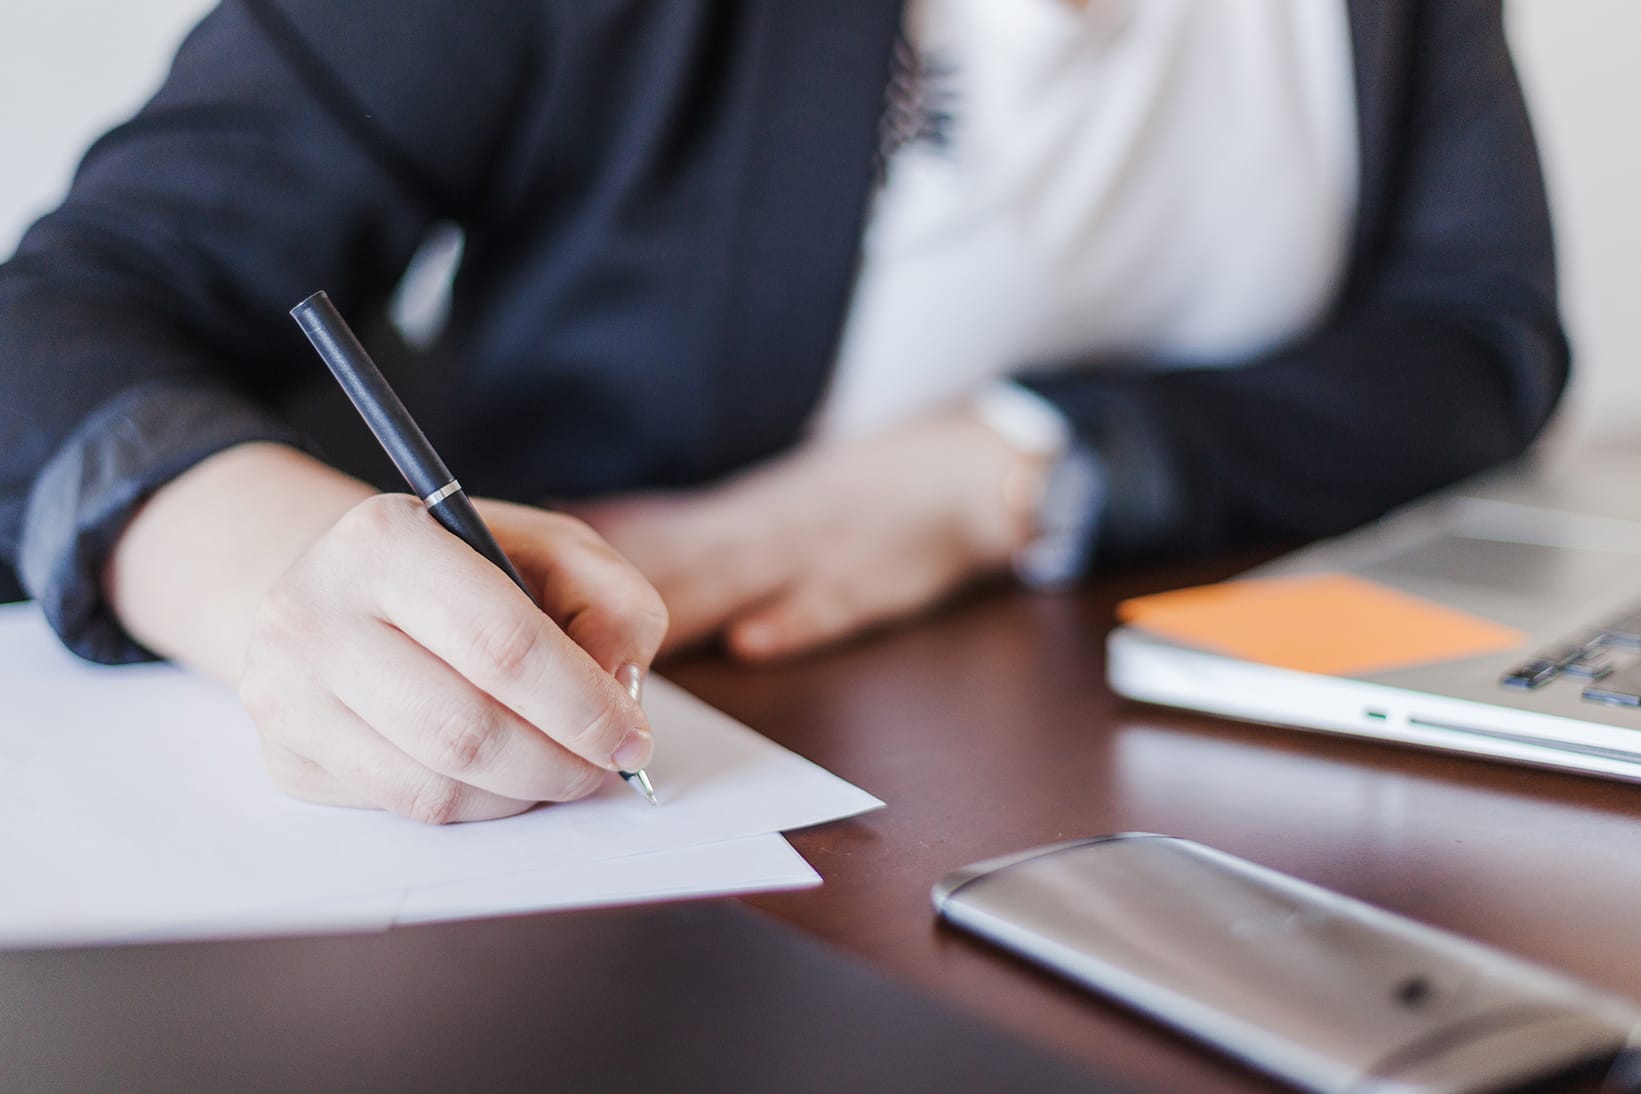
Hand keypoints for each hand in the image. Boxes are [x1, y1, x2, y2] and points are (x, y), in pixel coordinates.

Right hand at [239, 495, 667, 822]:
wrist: (347, 592)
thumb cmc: (467, 571)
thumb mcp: (554, 551)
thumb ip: (612, 606)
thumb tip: (619, 690)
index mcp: (384, 538)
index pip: (501, 643)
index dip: (582, 705)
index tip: (632, 736)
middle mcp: (313, 611)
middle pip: (464, 728)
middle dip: (559, 763)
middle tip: (605, 767)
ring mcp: (287, 689)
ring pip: (433, 785)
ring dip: (521, 794)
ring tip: (559, 768)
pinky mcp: (286, 754)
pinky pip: (401, 808)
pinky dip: (474, 806)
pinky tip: (500, 774)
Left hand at [569, 407, 1045, 660]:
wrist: (955, 469)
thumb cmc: (842, 502)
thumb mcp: (747, 511)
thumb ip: (669, 534)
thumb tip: (569, 533)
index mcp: (721, 525)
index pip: (631, 550)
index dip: (570, 581)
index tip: (513, 605)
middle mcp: (753, 535)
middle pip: (667, 572)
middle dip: (604, 618)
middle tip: (545, 654)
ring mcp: (812, 554)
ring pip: (735, 582)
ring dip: (679, 619)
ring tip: (624, 661)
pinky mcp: (871, 577)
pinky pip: (831, 600)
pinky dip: (795, 619)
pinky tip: (759, 642)